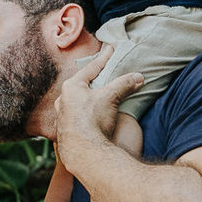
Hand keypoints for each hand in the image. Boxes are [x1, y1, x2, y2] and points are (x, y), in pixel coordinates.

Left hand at [55, 47, 143, 163]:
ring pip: (75, 102)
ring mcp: (61, 117)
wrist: (83, 152)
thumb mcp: (110, 98)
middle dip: (91, 80)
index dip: (103, 59)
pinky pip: (74, 117)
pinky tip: (88, 118)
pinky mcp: (64, 132)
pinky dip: (82, 114)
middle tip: (100, 74)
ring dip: (85, 99)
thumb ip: (124, 84)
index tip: (110, 49)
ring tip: (94, 98)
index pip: (91, 69)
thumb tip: (139, 77)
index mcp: (71, 87)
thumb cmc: (93, 121)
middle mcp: (62, 100)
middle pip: (80, 85)